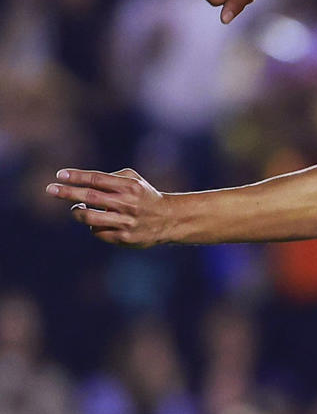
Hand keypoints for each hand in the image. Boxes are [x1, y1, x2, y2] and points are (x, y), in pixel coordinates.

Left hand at [45, 167, 171, 244]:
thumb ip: (111, 177)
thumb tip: (82, 182)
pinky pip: (99, 233)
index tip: (59, 175)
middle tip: (50, 189)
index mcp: (128, 186)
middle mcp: (126, 204)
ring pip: (90, 218)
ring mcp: (125, 222)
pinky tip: (96, 223)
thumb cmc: (145, 196)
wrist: (169, 220)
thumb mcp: (134, 180)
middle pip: (90, 196)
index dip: (76, 176)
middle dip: (67, 192)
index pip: (96, 179)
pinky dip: (93, 227)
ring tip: (76, 209)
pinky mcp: (125, 238)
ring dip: (78, 212)